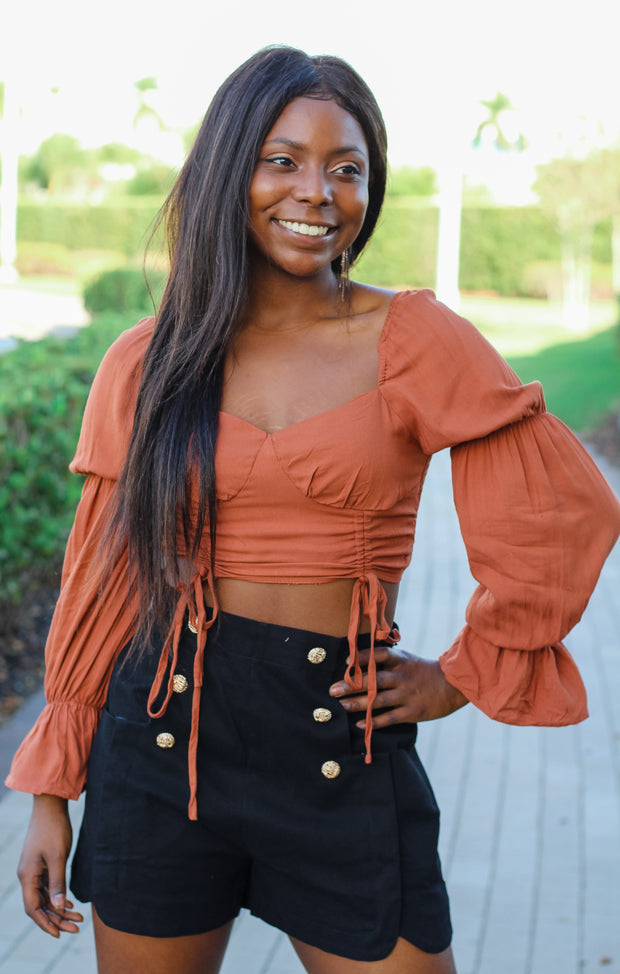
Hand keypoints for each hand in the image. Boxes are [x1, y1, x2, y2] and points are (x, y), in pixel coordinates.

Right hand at [17, 795, 83, 936]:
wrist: (50, 805)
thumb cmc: (54, 829)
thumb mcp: (58, 856)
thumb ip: (58, 882)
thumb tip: (59, 907)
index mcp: (27, 876)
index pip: (33, 908)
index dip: (45, 923)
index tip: (60, 934)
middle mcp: (27, 876)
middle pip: (40, 906)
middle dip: (57, 919)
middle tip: (76, 928)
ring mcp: (33, 870)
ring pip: (45, 897)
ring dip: (60, 909)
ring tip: (78, 918)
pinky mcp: (41, 864)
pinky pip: (47, 887)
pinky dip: (58, 897)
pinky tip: (70, 902)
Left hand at [329, 645, 467, 729]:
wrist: (453, 685)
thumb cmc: (423, 671)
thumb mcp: (408, 659)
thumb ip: (387, 660)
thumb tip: (359, 661)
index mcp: (402, 660)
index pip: (379, 655)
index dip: (362, 658)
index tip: (346, 662)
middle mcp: (403, 676)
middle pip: (374, 680)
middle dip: (351, 685)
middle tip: (333, 690)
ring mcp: (407, 695)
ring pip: (378, 699)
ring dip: (358, 703)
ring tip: (341, 706)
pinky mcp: (412, 712)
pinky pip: (390, 718)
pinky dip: (374, 722)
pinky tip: (360, 724)